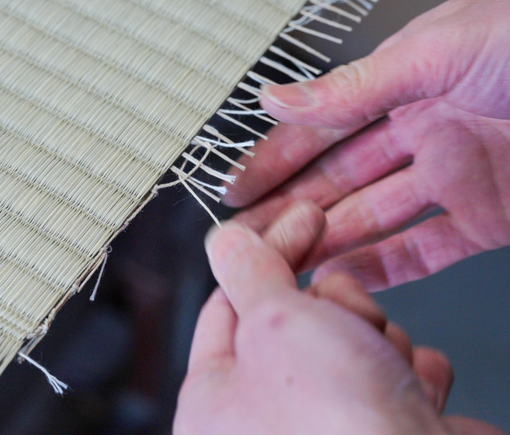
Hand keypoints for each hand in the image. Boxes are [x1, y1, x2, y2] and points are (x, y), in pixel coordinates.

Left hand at [174, 202, 502, 434]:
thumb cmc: (337, 424)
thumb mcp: (273, 322)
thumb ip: (248, 272)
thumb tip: (225, 239)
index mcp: (214, 402)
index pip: (228, 304)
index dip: (267, 253)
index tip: (304, 217)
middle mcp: (265, 421)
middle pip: (296, 320)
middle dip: (334, 305)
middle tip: (348, 315)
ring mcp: (327, 429)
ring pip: (351, 341)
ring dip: (376, 339)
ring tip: (383, 367)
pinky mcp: (385, 434)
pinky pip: (396, 376)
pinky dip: (411, 375)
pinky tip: (416, 391)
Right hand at [224, 0, 509, 289]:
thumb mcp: (437, 52)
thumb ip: (353, 86)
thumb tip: (277, 97)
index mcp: (403, 84)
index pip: (320, 129)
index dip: (274, 161)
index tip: (237, 191)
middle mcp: (421, 131)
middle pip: (338, 181)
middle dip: (290, 210)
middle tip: (248, 241)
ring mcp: (451, 177)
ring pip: (373, 219)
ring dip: (328, 242)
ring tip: (286, 265)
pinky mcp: (486, 218)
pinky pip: (426, 248)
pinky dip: (388, 268)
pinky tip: (351, 279)